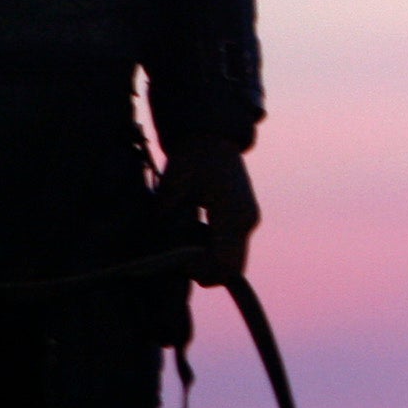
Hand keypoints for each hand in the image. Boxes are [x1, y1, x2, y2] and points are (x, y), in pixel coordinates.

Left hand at [157, 134, 258, 286]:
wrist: (212, 137)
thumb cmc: (192, 158)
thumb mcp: (174, 186)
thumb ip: (167, 217)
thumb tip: (159, 245)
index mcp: (233, 215)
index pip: (222, 264)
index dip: (198, 270)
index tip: (176, 259)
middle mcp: (246, 222)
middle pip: (231, 270)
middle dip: (203, 271)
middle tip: (178, 255)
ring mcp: (248, 221)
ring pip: (232, 262)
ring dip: (207, 262)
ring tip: (185, 242)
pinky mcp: (244, 219)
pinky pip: (231, 250)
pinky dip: (212, 252)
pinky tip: (194, 233)